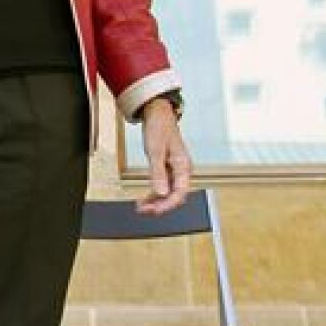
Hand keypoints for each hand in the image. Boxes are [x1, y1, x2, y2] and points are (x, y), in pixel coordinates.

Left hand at [136, 100, 191, 214]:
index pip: (180, 193)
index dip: (167, 204)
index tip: (154, 210)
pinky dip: (154, 193)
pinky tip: (144, 199)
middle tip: (143, 210)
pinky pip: (163, 185)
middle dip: (160, 205)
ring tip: (141, 207)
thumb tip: (160, 193)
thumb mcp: (156, 151)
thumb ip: (158, 173)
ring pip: (168, 192)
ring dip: (155, 201)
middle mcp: (182, 171)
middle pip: (174, 196)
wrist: (158, 115)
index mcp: (184, 167)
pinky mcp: (167, 169)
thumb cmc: (159, 129)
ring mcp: (175, 171)